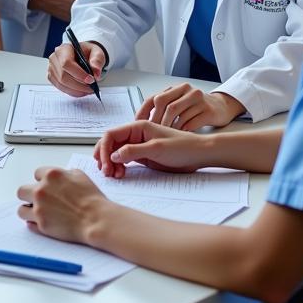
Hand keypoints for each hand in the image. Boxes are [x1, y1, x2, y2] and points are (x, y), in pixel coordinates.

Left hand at [17, 166, 109, 243]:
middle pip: (22, 191)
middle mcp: (41, 191)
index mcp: (51, 175)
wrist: (95, 219)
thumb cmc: (91, 198)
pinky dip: (34, 223)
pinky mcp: (41, 225)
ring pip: (21, 209)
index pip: (36, 174)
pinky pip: (28, 224)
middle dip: (29, 194)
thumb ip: (64, 174)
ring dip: (28, 210)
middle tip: (37, 199)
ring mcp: (39, 209)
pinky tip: (42, 221)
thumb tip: (58, 177)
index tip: (46, 186)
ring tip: (37, 212)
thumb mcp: (79, 175)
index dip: (42, 180)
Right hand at [47, 40, 106, 96]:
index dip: (78, 74)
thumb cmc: (87, 52)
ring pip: (62, 84)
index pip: (66, 63)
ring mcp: (52, 68)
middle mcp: (55, 58)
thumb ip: (97, 61)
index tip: (91, 80)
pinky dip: (73, 92)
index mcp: (64, 48)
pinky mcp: (53, 77)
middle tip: (91, 87)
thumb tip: (96, 73)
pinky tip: (81, 91)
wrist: (83, 55)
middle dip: (79, 85)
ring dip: (77, 90)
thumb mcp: (97, 52)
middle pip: (63, 76)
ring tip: (88, 90)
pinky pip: (61, 88)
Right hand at [93, 120, 208, 177]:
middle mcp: (135, 135)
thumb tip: (114, 155)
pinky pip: (124, 160)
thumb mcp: (157, 148)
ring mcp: (138, 146)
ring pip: (116, 153)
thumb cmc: (182, 147)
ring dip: (111, 163)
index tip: (104, 164)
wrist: (198, 154)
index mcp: (138, 127)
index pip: (111, 135)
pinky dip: (119, 167)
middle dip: (104, 157)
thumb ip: (134, 151)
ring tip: (114, 175)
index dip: (103, 149)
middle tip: (106, 172)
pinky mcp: (142, 156)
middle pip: (111, 143)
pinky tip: (121, 174)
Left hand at [136, 84, 245, 129]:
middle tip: (151, 134)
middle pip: (165, 103)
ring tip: (164, 137)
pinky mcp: (209, 110)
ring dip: (169, 127)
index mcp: (176, 88)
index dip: (144, 112)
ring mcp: (199, 99)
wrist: (222, 106)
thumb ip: (164, 107)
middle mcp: (186, 90)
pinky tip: (180, 136)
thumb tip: (141, 122)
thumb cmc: (196, 107)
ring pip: (177, 113)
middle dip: (156, 120)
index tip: (138, 125)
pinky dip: (183, 131)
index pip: (155, 98)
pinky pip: (192, 122)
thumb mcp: (179, 102)